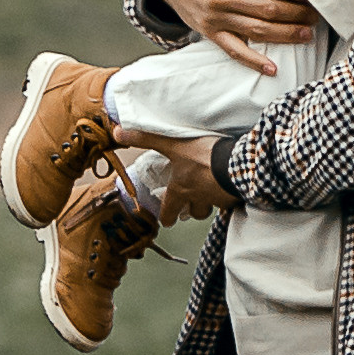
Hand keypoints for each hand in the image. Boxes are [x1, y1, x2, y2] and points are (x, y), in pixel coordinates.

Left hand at [116, 129, 235, 219]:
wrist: (236, 165)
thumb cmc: (203, 157)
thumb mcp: (172, 144)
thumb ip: (146, 138)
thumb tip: (117, 133)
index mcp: (181, 189)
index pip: (169, 210)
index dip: (167, 216)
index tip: (167, 221)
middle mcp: (198, 198)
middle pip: (193, 212)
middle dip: (191, 210)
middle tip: (190, 206)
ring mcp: (218, 199)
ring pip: (211, 207)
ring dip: (209, 203)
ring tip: (212, 191)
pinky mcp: (235, 197)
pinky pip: (230, 201)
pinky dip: (229, 197)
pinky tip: (232, 187)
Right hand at [154, 0, 316, 74]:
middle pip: (270, 9)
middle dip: (297, 15)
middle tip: (315, 18)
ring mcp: (217, 17)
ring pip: (258, 31)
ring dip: (286, 36)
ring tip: (306, 36)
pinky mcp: (210, 33)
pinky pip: (234, 50)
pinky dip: (254, 61)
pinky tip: (272, 69)